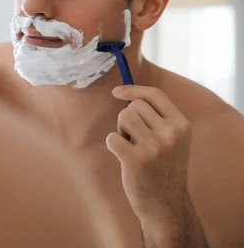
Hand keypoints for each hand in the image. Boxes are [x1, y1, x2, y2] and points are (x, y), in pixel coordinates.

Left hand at [106, 85, 192, 222]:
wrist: (165, 204)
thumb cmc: (163, 168)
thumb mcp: (173, 140)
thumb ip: (158, 118)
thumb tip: (126, 94)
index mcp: (182, 125)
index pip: (155, 94)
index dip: (133, 89)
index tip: (116, 92)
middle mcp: (171, 134)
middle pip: (135, 106)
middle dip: (128, 119)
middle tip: (136, 139)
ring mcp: (154, 147)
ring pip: (123, 118)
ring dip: (121, 131)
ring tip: (132, 147)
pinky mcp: (136, 159)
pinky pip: (112, 137)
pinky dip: (113, 144)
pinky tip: (124, 157)